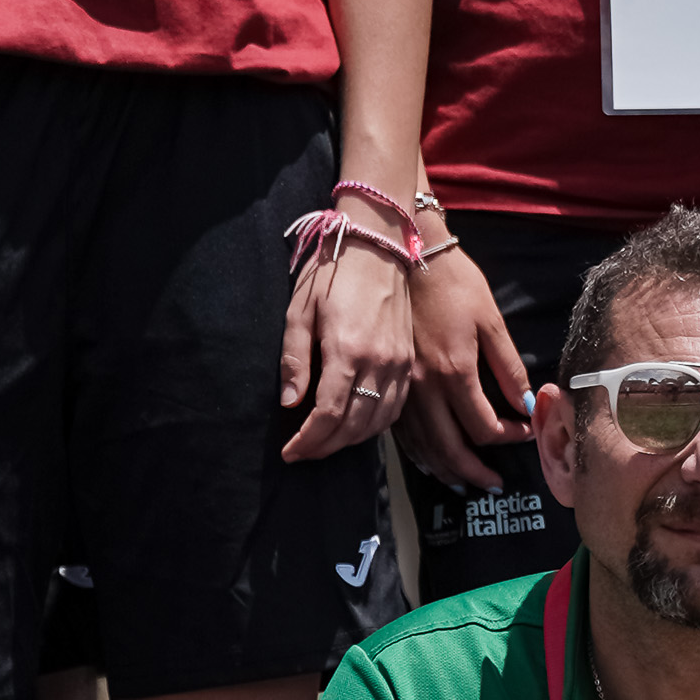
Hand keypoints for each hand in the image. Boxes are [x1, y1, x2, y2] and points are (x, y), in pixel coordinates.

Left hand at [282, 242, 412, 461]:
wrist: (379, 246)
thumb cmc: (334, 273)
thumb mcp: (300, 310)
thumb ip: (295, 359)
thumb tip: (290, 402)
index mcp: (348, 350)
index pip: (328, 415)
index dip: (308, 441)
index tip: (290, 452)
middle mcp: (379, 363)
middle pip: (354, 426)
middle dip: (325, 446)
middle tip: (303, 453)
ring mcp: (398, 364)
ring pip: (377, 422)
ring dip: (350, 440)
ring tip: (326, 443)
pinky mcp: (409, 361)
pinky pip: (396, 408)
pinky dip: (375, 425)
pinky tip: (357, 426)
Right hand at [400, 244, 531, 490]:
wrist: (407, 255)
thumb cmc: (454, 283)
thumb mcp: (490, 321)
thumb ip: (509, 367)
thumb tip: (527, 404)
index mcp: (453, 371)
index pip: (483, 426)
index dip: (508, 437)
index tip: (525, 431)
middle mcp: (424, 387)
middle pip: (449, 447)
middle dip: (474, 471)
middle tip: (494, 484)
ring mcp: (401, 386)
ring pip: (421, 445)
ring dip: (444, 469)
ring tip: (465, 482)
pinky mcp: (389, 381)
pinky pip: (401, 430)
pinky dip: (418, 452)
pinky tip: (431, 460)